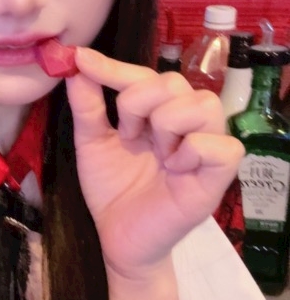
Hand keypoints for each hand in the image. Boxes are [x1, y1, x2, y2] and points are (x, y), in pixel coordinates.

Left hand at [66, 48, 243, 279]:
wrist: (118, 239)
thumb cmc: (113, 190)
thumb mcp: (92, 144)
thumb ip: (87, 106)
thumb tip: (78, 66)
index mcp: (158, 112)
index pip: (146, 76)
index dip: (115, 67)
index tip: (82, 60)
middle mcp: (186, 124)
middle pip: (175, 82)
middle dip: (138, 102)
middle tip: (128, 136)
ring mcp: (205, 148)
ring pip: (203, 104)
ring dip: (167, 123)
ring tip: (155, 152)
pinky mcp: (218, 177)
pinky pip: (222, 146)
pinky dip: (192, 151)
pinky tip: (174, 168)